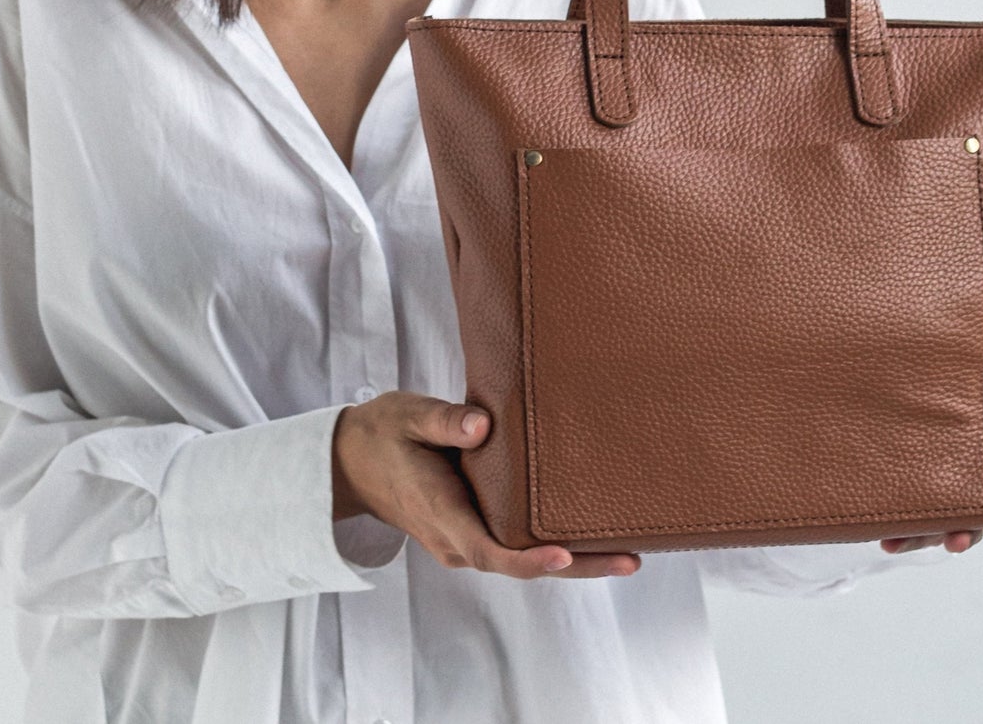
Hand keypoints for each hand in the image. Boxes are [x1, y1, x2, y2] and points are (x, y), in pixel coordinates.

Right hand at [332, 390, 640, 579]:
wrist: (351, 460)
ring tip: (627, 548)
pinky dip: (552, 544)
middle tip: (631, 558)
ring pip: (522, 558)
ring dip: (573, 559)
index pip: (490, 550)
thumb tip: (483, 425)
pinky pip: (515, 545)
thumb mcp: (407, 416)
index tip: (564, 554)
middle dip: (577, 565)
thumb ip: (443, 421)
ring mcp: (464, 539)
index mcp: (440, 513)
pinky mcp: (472, 529)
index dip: (529, 559)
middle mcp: (456, 539)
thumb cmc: (383, 433)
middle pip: (520, 565)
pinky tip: (588, 532)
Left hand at [880, 374, 982, 555]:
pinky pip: (919, 525)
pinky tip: (890, 542)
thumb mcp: (970, 370)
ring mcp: (954, 490)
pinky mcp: (920, 503)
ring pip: (966, 522)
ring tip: (953, 543)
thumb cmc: (941, 378)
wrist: (885, 388)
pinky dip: (908, 536)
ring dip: (963, 535)